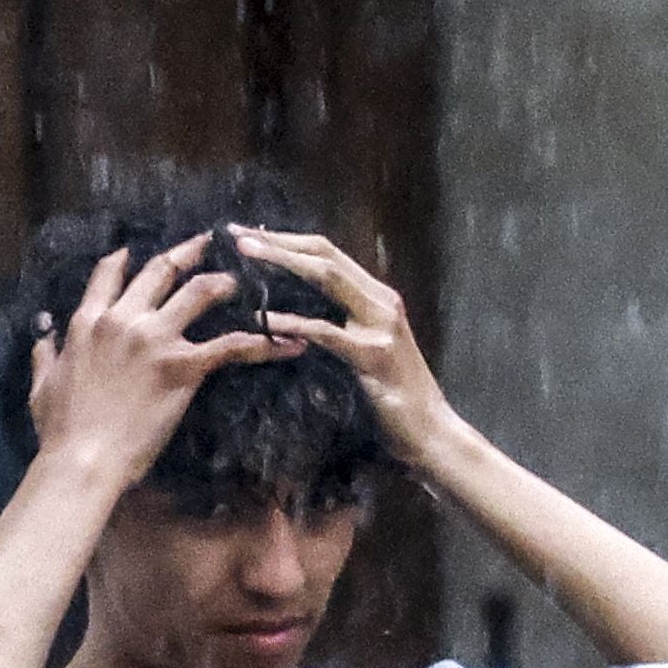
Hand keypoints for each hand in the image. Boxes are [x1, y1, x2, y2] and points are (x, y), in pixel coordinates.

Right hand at [23, 239, 268, 483]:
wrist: (83, 459)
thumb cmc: (60, 429)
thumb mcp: (41, 383)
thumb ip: (46, 352)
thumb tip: (43, 332)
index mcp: (89, 321)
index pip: (110, 273)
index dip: (128, 257)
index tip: (140, 250)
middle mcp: (125, 319)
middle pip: (162, 271)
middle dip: (188, 252)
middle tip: (208, 241)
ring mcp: (156, 339)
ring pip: (200, 292)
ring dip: (224, 282)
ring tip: (243, 280)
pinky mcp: (183, 367)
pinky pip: (229, 346)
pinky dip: (261, 342)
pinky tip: (286, 343)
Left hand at [233, 226, 464, 465]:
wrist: (431, 433)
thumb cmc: (393, 398)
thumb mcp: (364, 352)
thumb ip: (340, 327)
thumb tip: (295, 314)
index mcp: (378, 297)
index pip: (329, 253)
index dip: (289, 239)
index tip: (251, 234)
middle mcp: (382, 301)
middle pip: (325, 253)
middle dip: (278, 241)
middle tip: (236, 235)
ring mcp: (380, 325)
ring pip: (326, 278)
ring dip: (281, 263)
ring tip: (244, 259)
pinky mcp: (373, 356)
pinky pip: (325, 332)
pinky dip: (291, 323)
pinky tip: (262, 320)